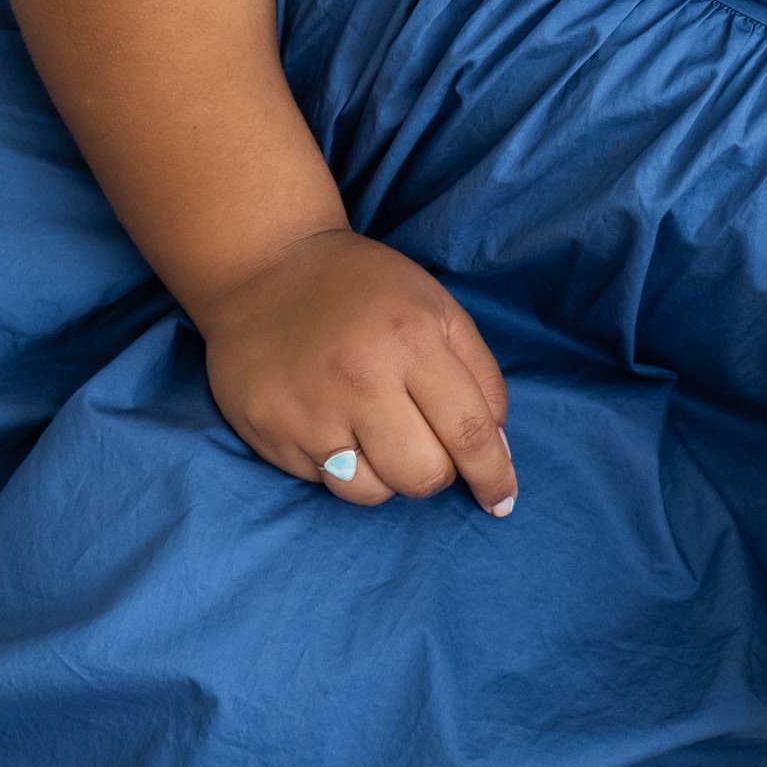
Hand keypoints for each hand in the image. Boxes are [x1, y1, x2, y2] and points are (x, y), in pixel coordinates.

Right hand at [198, 225, 518, 514]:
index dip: (493, 476)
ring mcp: (309, 411)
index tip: (502, 500)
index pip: (468, 432)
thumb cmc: (363, 288)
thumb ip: (480, 377)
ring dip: (385, 475)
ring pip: (371, 493)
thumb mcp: (438, 307)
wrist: (265, 266)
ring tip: (372, 431)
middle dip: (435, 470)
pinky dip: (338, 466)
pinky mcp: (269, 432)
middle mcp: (360, 380)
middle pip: (421, 476)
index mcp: (411, 341)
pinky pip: (322, 482)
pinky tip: (330, 424)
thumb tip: (495, 452)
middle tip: (422, 438)